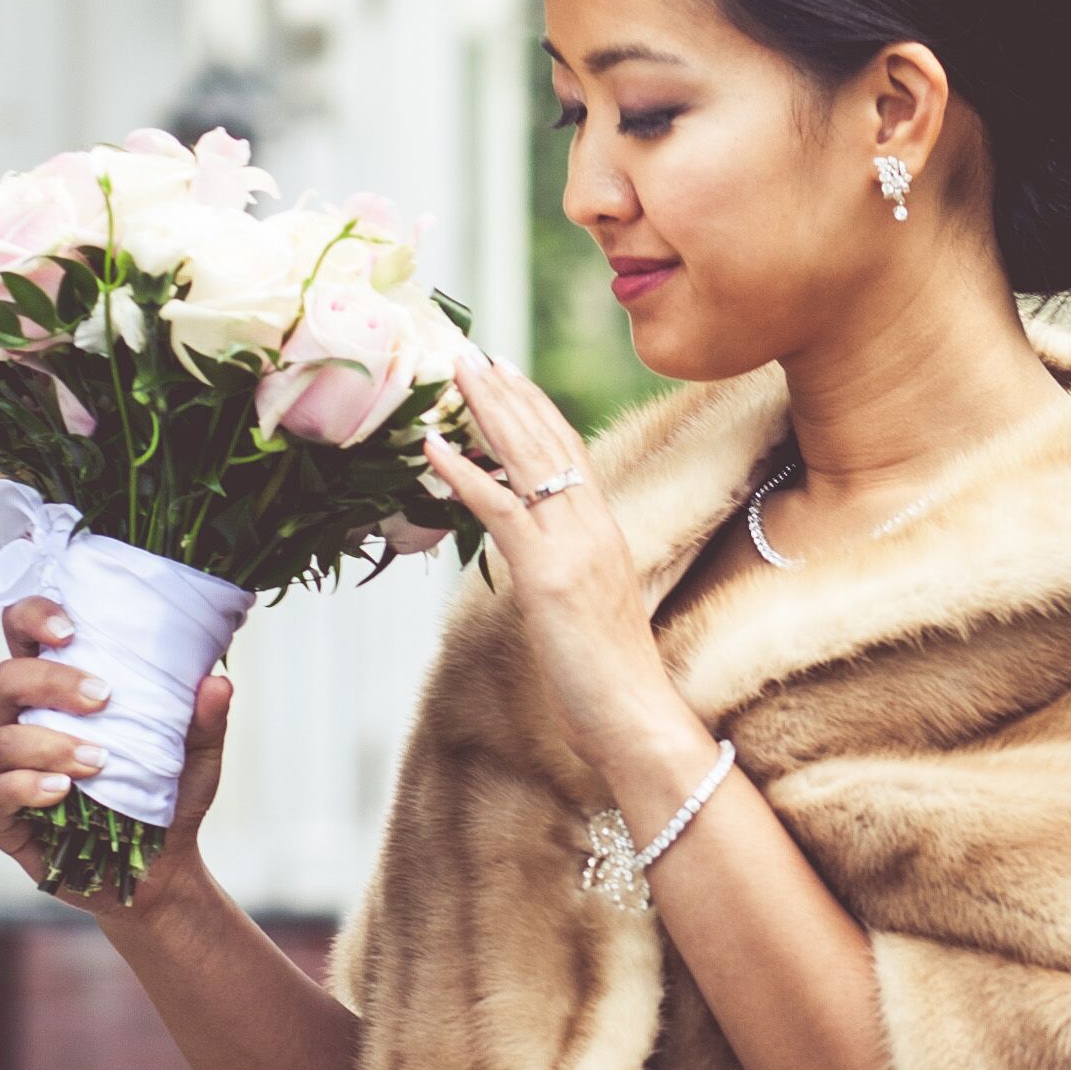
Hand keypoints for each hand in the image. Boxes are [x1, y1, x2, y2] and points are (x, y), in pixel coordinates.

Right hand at [0, 594, 232, 916]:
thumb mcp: (196, 755)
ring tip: (99, 760)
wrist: (157, 870)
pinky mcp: (0, 817)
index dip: (35, 617)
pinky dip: (27, 787)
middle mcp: (23, 721)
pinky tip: (62, 791)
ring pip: (2, 738)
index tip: (70, 627)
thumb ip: (203, 718)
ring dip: (50, 743)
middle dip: (52, 681)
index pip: (26, 634)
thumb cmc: (166, 797)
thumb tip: (218, 679)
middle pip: (8, 677)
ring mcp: (5, 769)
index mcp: (57, 692)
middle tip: (103, 697)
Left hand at [419, 356, 702, 799]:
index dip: (538, 408)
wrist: (635, 715)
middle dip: (509, 393)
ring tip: (457, 374)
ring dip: (488, 412)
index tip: (508, 373)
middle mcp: (593, 527)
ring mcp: (572, 547)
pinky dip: (465, 474)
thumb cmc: (609, 677)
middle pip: (549, 442)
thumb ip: (566, 571)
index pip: (571, 452)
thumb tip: (535, 560)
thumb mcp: (588, 606)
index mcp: (604, 531)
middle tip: (474, 354)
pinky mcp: (548, 576)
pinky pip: (501, 510)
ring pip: (527, 461)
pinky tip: (435, 447)